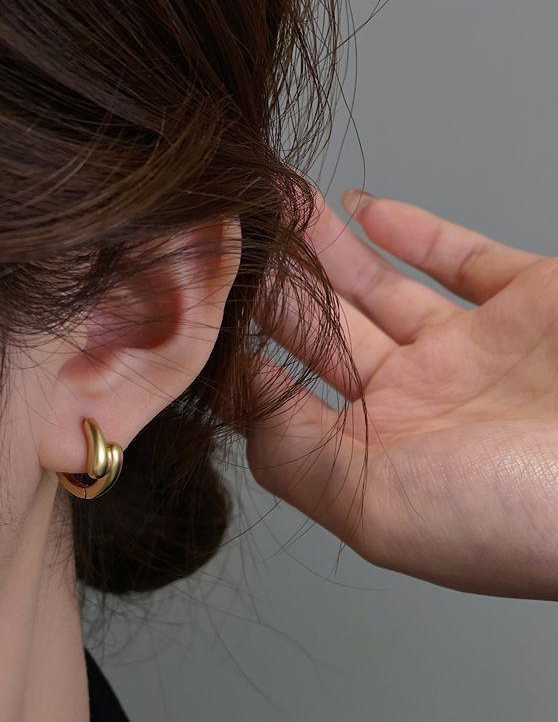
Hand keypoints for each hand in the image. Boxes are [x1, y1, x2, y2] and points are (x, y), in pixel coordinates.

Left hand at [246, 190, 557, 598]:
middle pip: (324, 334)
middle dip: (274, 286)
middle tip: (227, 236)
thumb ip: (296, 453)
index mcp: (378, 458)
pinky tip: (363, 208)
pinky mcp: (530, 302)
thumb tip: (243, 396)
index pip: (287, 397)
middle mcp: (419, 405)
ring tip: (273, 205)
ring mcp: (474, 350)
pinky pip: (462, 257)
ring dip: (326, 248)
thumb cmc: (516, 515)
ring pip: (380, 287)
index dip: (240, 351)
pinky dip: (414, 230)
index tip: (197, 306)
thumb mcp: (377, 506)